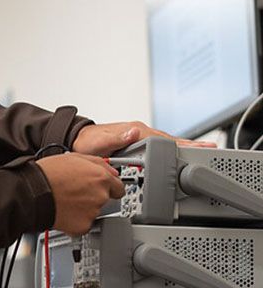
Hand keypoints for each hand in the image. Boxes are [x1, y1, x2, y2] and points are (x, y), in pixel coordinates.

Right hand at [36, 153, 124, 234]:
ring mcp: (93, 212)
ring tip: (66, 200)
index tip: (103, 189)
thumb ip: (99, 163)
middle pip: (105, 200)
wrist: (33, 192)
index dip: (109, 188)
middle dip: (93, 197)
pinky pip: (84, 224)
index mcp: (101, 177)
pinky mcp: (83, 226)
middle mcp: (100, 195)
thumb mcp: (75, 157)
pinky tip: (64, 211)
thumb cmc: (48, 173)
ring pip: (94, 212)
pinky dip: (76, 220)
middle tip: (76, 193)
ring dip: (84, 208)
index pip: (119, 188)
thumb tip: (112, 171)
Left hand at [72, 121, 216, 156]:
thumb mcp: (99, 143)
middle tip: (211, 149)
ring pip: (165, 144)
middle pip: (170, 140)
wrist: (76, 142)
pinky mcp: (135, 145)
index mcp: (134, 131)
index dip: (181, 143)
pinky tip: (178, 156)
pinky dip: (170, 151)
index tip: (198, 146)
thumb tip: (133, 132)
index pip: (163, 139)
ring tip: (202, 151)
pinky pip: (157, 148)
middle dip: (190, 144)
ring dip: (183, 147)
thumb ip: (115, 138)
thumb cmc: (86, 143)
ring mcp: (138, 138)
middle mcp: (139, 133)